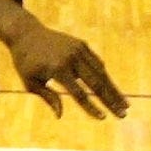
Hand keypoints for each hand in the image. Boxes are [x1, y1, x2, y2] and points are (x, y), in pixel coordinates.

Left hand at [8, 19, 127, 120]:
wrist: (26, 33)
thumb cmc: (25, 61)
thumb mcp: (31, 82)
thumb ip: (48, 97)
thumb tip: (60, 115)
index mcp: (58, 70)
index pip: (79, 94)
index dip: (91, 107)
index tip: (103, 118)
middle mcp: (72, 59)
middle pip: (97, 83)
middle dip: (111, 100)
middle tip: (123, 114)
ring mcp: (78, 50)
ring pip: (101, 73)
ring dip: (113, 89)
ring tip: (124, 103)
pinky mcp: (81, 44)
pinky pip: (96, 62)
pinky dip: (104, 75)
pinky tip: (111, 88)